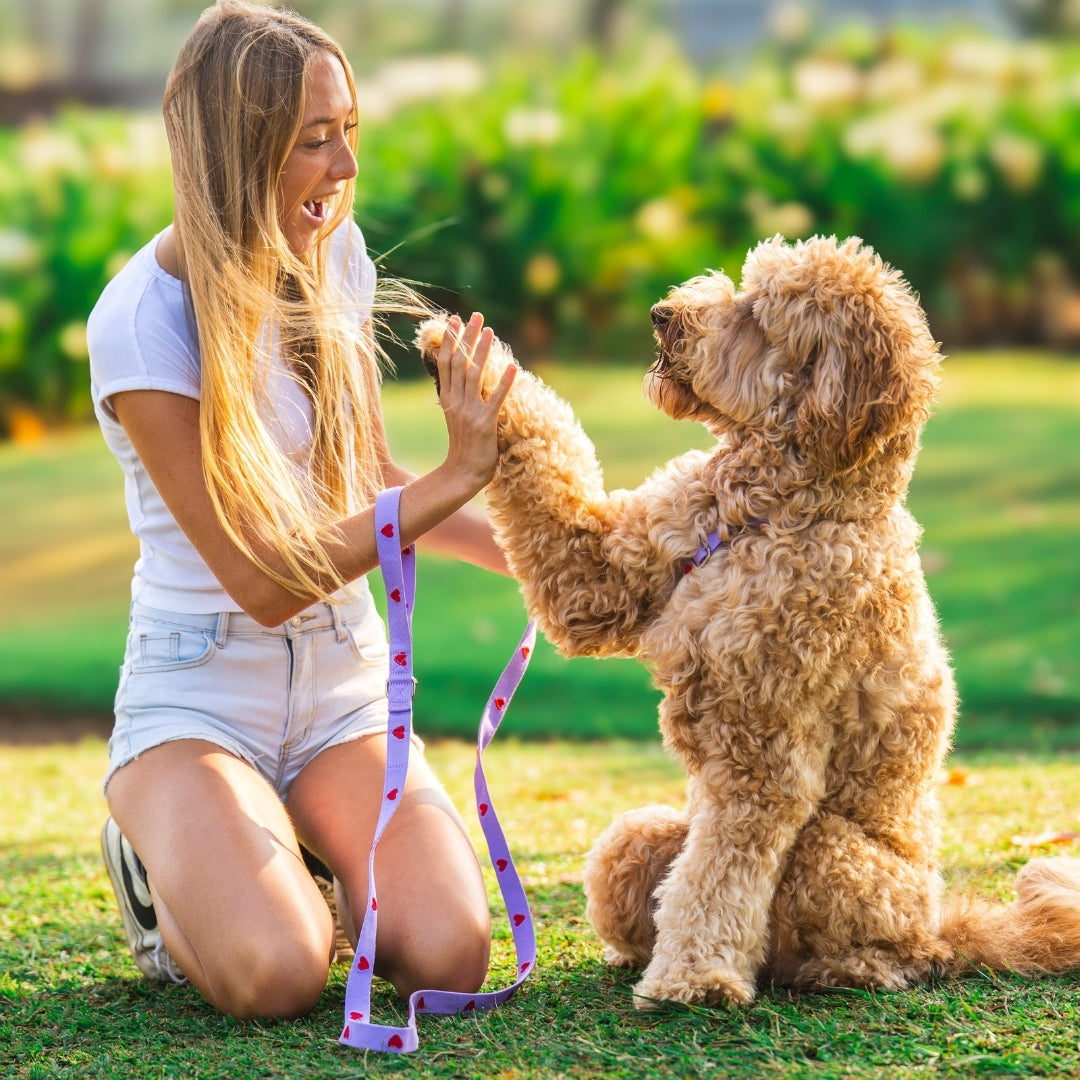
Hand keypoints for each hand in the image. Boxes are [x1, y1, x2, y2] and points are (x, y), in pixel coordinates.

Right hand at [435, 312, 515, 494]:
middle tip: (476, 316)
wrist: (462, 473)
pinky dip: (503, 383)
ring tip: (490, 331)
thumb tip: (463, 375)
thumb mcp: (455, 416)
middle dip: (467, 337)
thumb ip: (458, 395)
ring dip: (483, 351)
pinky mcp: (485, 424)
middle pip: (460, 362)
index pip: (446, 362)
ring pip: (475, 374)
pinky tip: (512, 367)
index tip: (454, 320)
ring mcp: (470, 412)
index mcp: (447, 399)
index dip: (450, 340)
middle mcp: (456, 402)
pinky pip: (496, 399)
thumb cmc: (464, 446)